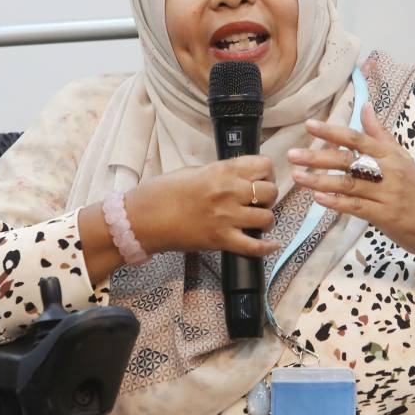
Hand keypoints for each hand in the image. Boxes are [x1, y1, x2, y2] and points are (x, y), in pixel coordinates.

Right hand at [126, 155, 281, 256]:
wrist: (143, 218)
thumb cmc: (162, 192)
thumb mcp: (193, 172)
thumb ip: (219, 173)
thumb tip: (238, 178)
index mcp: (221, 170)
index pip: (263, 166)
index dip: (267, 173)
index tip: (262, 179)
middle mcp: (228, 191)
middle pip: (270, 192)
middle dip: (269, 196)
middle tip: (259, 201)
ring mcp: (226, 217)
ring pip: (267, 218)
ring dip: (266, 219)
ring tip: (257, 221)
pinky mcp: (221, 240)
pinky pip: (254, 247)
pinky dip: (266, 247)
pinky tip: (271, 245)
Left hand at [287, 104, 414, 258]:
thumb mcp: (403, 159)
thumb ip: (380, 135)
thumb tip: (365, 107)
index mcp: (391, 155)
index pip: (358, 139)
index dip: (333, 131)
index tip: (309, 125)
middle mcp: (389, 172)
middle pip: (348, 160)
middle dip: (318, 157)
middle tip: (292, 155)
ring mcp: (387, 194)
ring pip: (349, 184)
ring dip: (320, 180)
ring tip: (297, 176)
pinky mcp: (385, 216)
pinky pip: (357, 207)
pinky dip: (337, 203)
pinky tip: (318, 199)